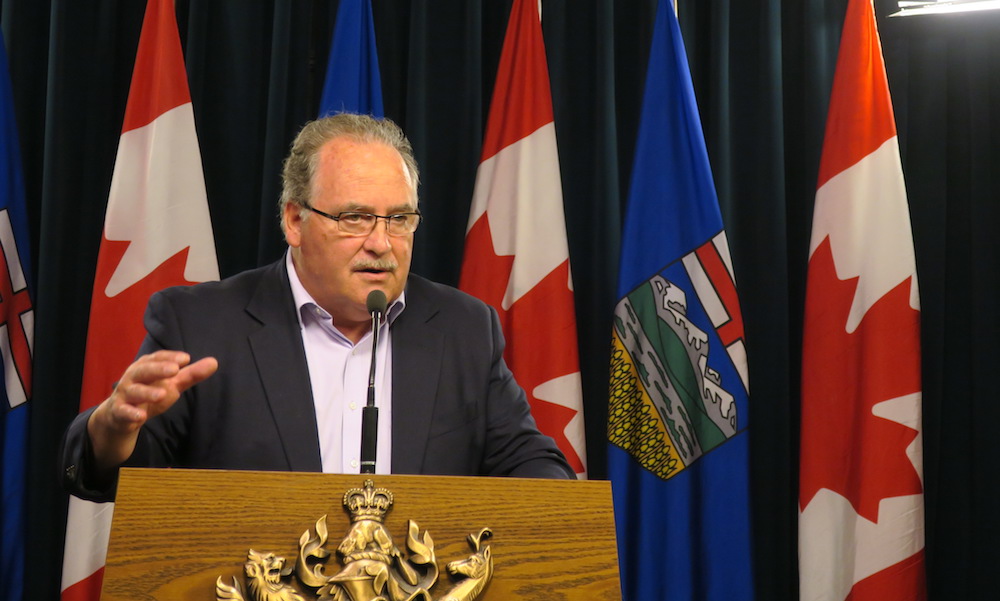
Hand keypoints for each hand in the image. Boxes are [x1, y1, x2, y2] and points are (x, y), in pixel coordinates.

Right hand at [88, 350, 217, 469]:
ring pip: (134, 391)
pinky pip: (123, 411)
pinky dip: (131, 413)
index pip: (157, 358)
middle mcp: (133, 376)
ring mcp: (125, 394)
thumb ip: (191, 374)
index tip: (185, 359)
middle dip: (158, 369)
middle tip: (174, 370)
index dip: (170, 357)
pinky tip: (141, 416)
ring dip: (147, 393)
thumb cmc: (150, 392)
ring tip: (162, 394)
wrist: (121, 415)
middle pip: (144, 370)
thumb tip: (214, 362)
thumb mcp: (172, 384)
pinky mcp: (119, 411)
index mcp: (147, 366)